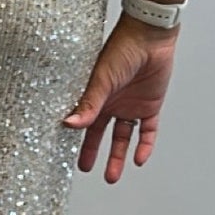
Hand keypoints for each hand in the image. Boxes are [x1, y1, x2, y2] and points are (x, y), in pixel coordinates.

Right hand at [61, 16, 178, 181]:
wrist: (150, 37)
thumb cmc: (120, 50)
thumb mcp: (101, 80)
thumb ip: (89, 104)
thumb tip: (69, 124)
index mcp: (94, 95)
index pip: (82, 122)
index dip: (73, 137)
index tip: (64, 154)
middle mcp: (110, 103)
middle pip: (100, 134)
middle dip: (92, 152)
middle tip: (85, 169)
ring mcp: (130, 106)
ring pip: (122, 137)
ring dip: (117, 156)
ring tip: (112, 176)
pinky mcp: (149, 106)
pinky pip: (147, 131)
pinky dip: (144, 146)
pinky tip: (139, 160)